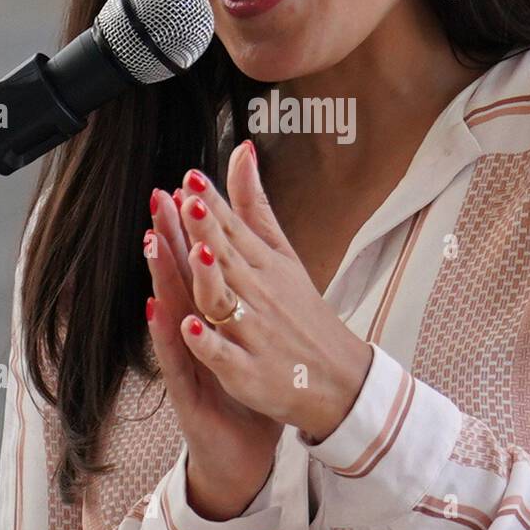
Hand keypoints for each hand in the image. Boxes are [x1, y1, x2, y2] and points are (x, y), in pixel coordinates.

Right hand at [144, 178, 281, 518]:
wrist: (243, 453)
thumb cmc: (244, 391)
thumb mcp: (245, 338)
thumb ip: (244, 297)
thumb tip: (248, 259)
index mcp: (206, 317)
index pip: (194, 265)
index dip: (187, 228)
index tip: (181, 186)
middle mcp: (189, 335)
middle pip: (175, 281)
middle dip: (166, 241)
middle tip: (156, 200)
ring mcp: (186, 364)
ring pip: (171, 315)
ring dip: (161, 279)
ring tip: (153, 242)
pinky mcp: (190, 394)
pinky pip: (181, 364)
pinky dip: (175, 340)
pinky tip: (169, 315)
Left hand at [163, 141, 373, 442]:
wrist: (340, 378)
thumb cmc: (303, 312)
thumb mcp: (282, 254)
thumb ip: (255, 206)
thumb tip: (241, 150)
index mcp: (264, 265)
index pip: (235, 229)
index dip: (214, 205)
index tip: (192, 177)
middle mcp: (258, 294)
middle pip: (228, 258)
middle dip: (208, 230)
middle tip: (190, 200)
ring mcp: (253, 334)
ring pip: (225, 301)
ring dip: (210, 277)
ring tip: (197, 252)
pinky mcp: (247, 372)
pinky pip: (225, 356)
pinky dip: (209, 343)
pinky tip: (191, 326)